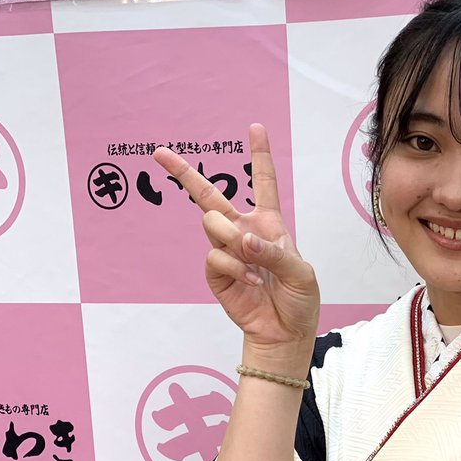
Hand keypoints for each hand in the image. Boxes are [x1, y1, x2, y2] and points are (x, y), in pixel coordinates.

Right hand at [153, 124, 318, 360]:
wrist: (284, 333)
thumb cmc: (298, 300)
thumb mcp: (300, 273)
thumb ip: (273, 252)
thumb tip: (243, 239)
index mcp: (269, 224)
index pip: (263, 183)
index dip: (260, 156)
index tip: (256, 127)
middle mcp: (244, 231)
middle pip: (209, 196)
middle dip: (184, 172)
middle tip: (160, 153)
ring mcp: (227, 251)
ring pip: (212, 224)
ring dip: (234, 240)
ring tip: (256, 266)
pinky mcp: (216, 273)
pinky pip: (215, 255)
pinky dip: (236, 267)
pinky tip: (252, 282)